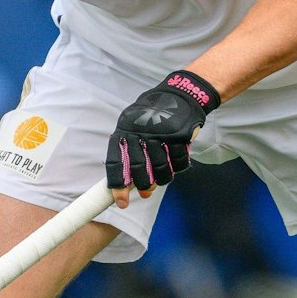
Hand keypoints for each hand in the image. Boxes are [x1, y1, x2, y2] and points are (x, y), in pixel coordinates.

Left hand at [105, 69, 218, 206]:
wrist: (181, 95)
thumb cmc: (154, 117)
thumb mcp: (136, 128)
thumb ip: (132, 154)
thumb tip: (133, 186)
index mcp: (124, 131)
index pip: (115, 162)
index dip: (118, 185)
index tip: (121, 202)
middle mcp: (140, 133)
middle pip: (138, 169)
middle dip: (142, 185)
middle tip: (146, 193)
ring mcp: (160, 134)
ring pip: (161, 169)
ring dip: (163, 179)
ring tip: (163, 179)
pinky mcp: (179, 136)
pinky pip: (179, 162)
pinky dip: (179, 167)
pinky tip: (177, 164)